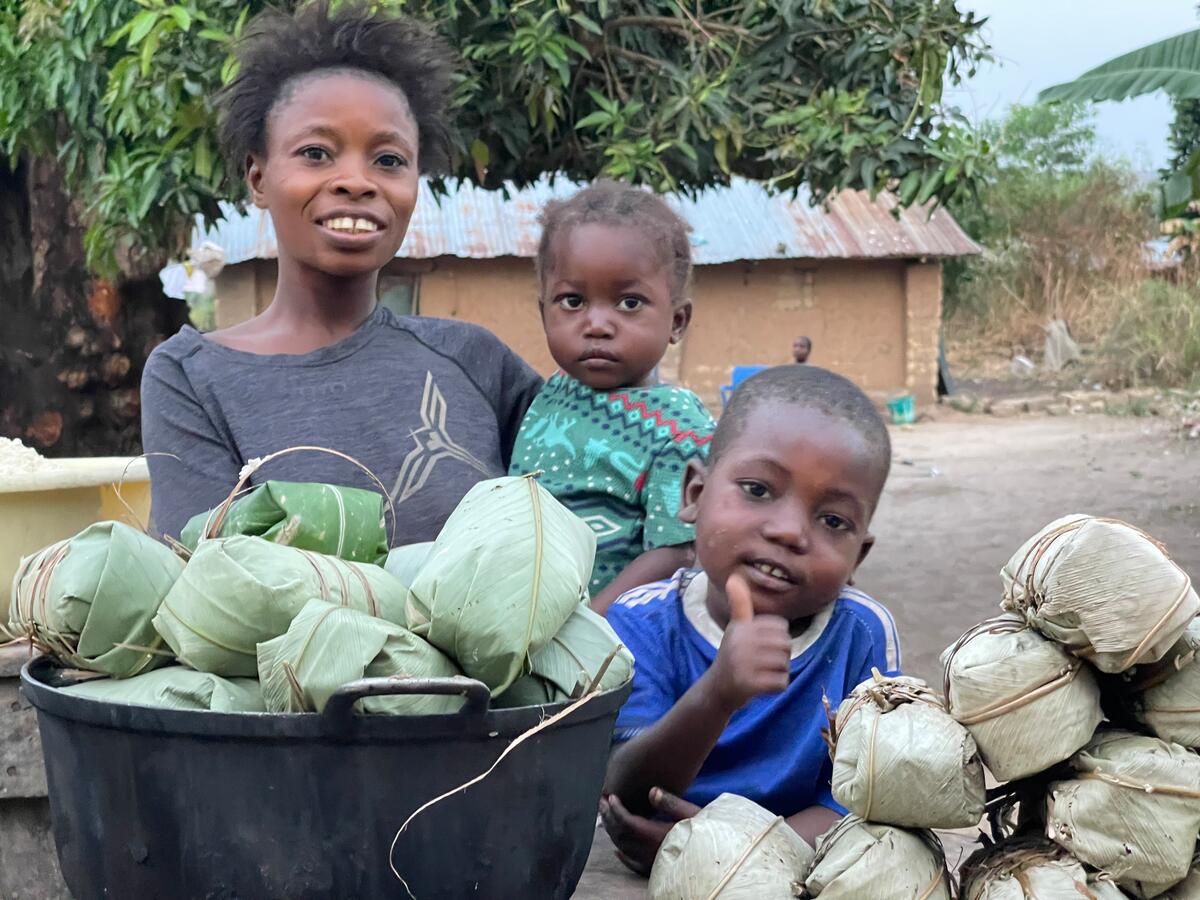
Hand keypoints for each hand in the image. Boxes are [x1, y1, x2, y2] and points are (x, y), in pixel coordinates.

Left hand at [599, 788, 702, 876]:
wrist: (720, 864)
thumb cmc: (710, 835)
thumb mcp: (693, 814)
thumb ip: (671, 803)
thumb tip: (652, 790)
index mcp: (657, 835)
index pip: (628, 822)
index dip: (616, 809)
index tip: (611, 796)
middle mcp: (650, 851)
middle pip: (621, 834)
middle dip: (609, 816)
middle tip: (601, 801)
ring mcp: (651, 863)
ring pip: (624, 848)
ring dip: (612, 832)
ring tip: (606, 817)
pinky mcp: (656, 871)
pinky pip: (633, 865)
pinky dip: (622, 856)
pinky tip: (617, 852)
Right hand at [709, 572, 790, 709]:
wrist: (716, 689)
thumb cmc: (732, 655)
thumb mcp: (735, 628)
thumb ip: (739, 603)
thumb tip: (733, 577)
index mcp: (740, 627)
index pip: (780, 627)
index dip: (777, 638)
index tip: (761, 646)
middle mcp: (740, 643)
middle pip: (785, 645)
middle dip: (781, 656)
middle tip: (764, 663)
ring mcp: (743, 664)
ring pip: (785, 664)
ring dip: (779, 672)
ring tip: (763, 674)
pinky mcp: (748, 684)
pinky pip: (781, 683)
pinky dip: (777, 687)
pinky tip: (763, 686)